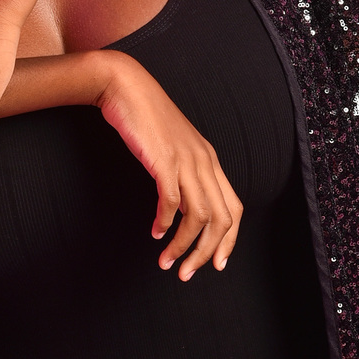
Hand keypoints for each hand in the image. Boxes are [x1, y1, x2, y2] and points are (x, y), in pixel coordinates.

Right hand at [91, 50, 242, 278]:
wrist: (125, 85)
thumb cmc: (144, 116)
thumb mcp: (172, 146)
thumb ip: (182, 170)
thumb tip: (181, 205)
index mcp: (209, 159)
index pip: (234, 208)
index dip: (228, 241)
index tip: (215, 264)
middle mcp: (204, 161)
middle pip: (222, 219)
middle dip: (207, 253)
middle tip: (188, 273)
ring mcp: (185, 159)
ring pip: (199, 215)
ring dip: (185, 246)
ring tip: (168, 262)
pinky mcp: (163, 159)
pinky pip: (171, 201)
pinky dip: (165, 222)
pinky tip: (155, 232)